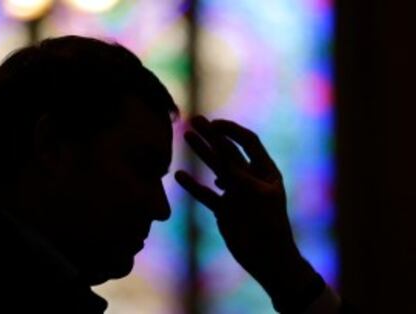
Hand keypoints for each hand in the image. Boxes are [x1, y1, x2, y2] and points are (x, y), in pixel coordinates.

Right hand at [175, 116, 318, 305]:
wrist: (269, 259)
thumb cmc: (273, 228)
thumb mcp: (262, 199)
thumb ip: (243, 179)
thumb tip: (224, 162)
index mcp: (265, 171)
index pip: (248, 142)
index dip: (232, 131)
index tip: (214, 125)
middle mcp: (249, 178)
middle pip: (227, 151)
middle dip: (212, 135)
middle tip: (193, 120)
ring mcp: (235, 193)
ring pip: (215, 168)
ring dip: (201, 152)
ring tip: (186, 137)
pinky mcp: (224, 209)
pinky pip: (206, 194)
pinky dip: (194, 185)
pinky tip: (180, 176)